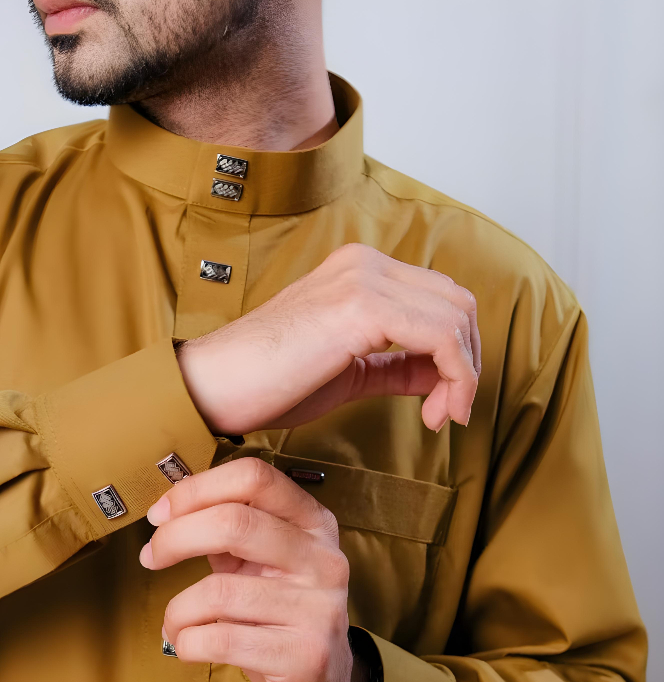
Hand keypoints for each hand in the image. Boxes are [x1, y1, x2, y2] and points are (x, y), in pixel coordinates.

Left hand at [140, 458, 382, 681]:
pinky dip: (186, 643)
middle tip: (150, 558)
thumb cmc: (275, 618)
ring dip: (177, 610)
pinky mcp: (305, 658)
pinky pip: (220, 640)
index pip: (254, 477)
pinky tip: (187, 646)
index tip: (161, 515)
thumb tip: (168, 506)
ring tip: (174, 623)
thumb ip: (225, 529)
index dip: (197, 489)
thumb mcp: (258, 563)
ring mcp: (319, 610)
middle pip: (234, 522)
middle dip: (175, 538)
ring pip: (218, 592)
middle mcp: (325, 560)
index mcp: (314, 524)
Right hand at [177, 242, 480, 434]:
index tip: (442, 405)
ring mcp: (364, 280)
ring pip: (456, 318)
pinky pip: (441, 337)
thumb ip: (395, 366)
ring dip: (463, 376)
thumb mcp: (347, 373)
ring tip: (441, 417)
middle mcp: (365, 264)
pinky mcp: (363, 306)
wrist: (215, 386)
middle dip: (466, 364)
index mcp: (359, 272)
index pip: (438, 300)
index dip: (455, 354)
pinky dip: (454, 378)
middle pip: (457, 303)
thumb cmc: (264, 383)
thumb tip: (442, 376)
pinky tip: (435, 413)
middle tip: (447, 414)